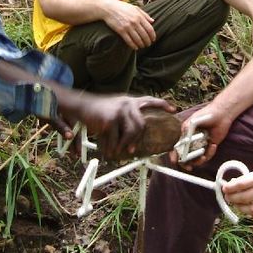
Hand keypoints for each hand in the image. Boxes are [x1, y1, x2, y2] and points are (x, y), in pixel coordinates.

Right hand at [57, 90, 174, 160]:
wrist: (78, 106)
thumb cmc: (96, 111)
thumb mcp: (113, 110)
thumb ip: (124, 118)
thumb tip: (132, 137)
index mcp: (129, 101)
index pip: (149, 100)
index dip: (162, 104)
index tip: (174, 110)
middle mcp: (127, 103)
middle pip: (141, 125)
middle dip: (138, 141)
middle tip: (132, 152)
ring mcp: (119, 111)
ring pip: (132, 133)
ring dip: (126, 146)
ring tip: (120, 152)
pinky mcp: (110, 120)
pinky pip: (116, 139)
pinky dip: (112, 148)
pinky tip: (108, 152)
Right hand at [102, 0, 155, 49]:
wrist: (109, 8)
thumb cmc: (122, 7)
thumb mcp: (135, 8)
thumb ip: (145, 14)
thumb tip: (152, 21)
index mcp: (139, 16)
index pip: (149, 29)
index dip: (152, 36)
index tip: (153, 39)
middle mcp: (134, 22)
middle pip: (144, 35)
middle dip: (147, 41)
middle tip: (148, 44)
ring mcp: (127, 27)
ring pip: (137, 39)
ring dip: (141, 44)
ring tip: (142, 46)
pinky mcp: (121, 31)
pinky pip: (129, 40)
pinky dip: (133, 45)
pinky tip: (135, 47)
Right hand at [170, 102, 231, 166]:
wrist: (221, 114)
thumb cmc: (205, 114)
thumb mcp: (192, 121)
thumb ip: (186, 131)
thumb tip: (182, 142)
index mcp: (185, 134)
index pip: (177, 146)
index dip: (174, 154)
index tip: (175, 160)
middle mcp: (191, 141)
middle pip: (185, 156)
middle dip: (186, 162)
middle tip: (189, 167)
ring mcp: (200, 144)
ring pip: (196, 158)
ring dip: (199, 160)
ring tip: (203, 157)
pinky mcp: (209, 147)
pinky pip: (207, 155)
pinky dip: (210, 153)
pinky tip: (213, 145)